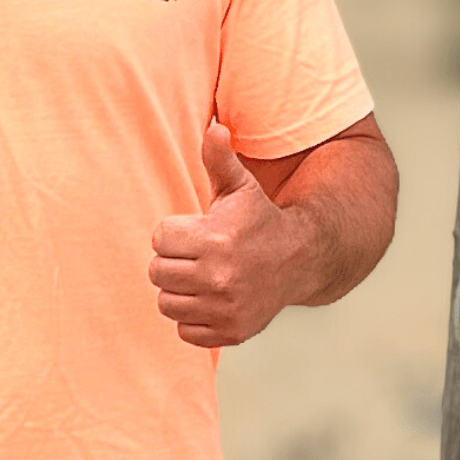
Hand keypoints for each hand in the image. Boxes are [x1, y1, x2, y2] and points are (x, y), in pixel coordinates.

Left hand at [148, 122, 296, 347]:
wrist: (301, 260)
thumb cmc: (259, 219)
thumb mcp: (240, 188)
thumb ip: (219, 159)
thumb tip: (214, 126)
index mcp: (216, 239)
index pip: (159, 240)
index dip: (173, 234)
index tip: (195, 232)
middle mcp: (220, 277)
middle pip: (157, 273)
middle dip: (173, 262)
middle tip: (196, 256)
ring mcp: (226, 308)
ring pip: (167, 304)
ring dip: (179, 292)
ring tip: (202, 277)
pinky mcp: (231, 332)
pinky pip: (185, 331)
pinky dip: (194, 319)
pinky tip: (212, 300)